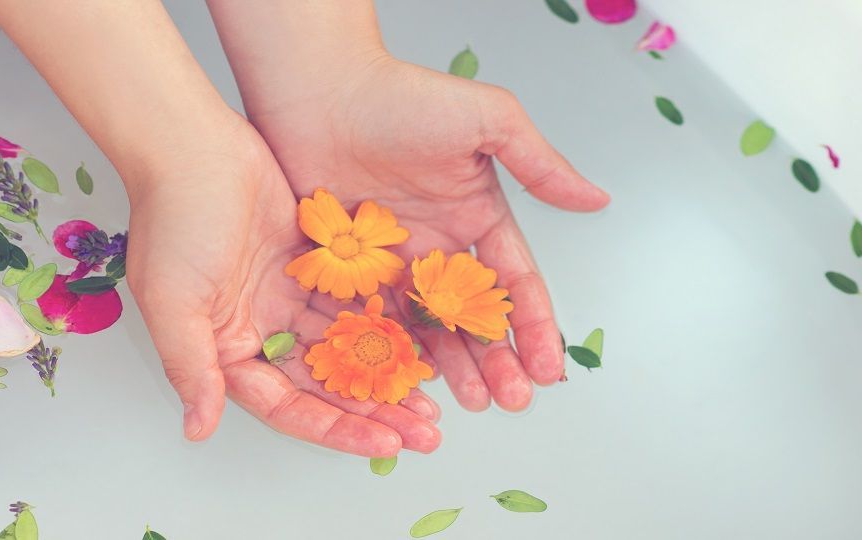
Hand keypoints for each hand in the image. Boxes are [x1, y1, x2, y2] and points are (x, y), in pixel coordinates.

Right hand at [124, 116, 440, 453]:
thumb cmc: (174, 219)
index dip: (337, 430)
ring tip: (435, 397)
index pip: (290, 407)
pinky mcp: (315, 262)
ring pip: (349, 346)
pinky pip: (358, 300)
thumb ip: (191, 366)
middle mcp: (262, 328)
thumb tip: (197, 429)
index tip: (387, 446)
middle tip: (427, 433)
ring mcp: (290, 294)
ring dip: (388, 371)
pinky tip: (425, 339)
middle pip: (328, 386)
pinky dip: (387, 320)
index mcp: (228, 349)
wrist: (195, 141)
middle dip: (375, 411)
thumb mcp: (173, 302)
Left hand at [239, 55, 609, 411]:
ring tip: (468, 402)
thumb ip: (540, 165)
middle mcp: (438, 247)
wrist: (320, 92)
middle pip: (474, 318)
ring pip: (428, 328)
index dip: (533, 326)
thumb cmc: (404, 97)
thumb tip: (596, 200)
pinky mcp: (350, 271)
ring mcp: (393, 263)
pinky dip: (394, 350)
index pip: (513, 284)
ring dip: (452, 366)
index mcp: (476, 218)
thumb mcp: (488, 121)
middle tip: (510, 400)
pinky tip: (410, 379)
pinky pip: (375, 319)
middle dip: (497, 360)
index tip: (548, 368)